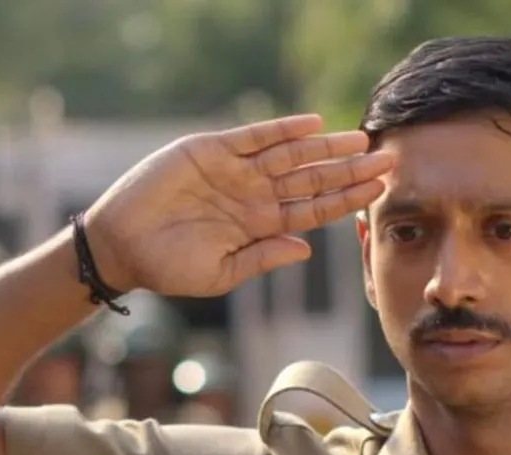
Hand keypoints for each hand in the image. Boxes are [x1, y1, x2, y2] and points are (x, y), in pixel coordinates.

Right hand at [84, 113, 393, 296]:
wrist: (122, 247)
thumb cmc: (169, 268)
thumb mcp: (221, 274)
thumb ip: (263, 258)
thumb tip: (307, 249)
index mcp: (261, 226)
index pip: (315, 210)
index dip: (347, 200)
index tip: (380, 191)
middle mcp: (255, 195)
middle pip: (312, 179)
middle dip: (350, 169)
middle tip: (388, 158)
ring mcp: (235, 171)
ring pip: (290, 155)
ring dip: (325, 146)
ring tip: (360, 138)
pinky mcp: (211, 150)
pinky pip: (253, 137)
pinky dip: (280, 130)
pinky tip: (311, 124)